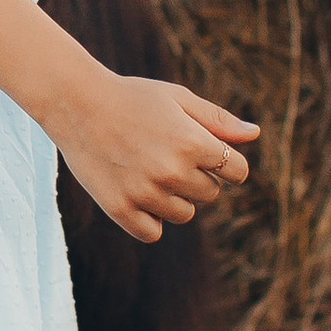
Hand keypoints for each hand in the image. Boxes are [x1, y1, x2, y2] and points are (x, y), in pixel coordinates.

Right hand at [49, 72, 256, 245]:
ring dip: (173, 197)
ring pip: (183, 214)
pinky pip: (152, 232)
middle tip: (166, 152)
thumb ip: (218, 121)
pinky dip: (149, 218)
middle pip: (210, 194)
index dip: (225, 161)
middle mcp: (172, 172)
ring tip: (148, 168)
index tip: (205, 151)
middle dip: (197, 176)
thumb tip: (255, 135)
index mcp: (193, 143)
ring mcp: (145, 193)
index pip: (237, 171)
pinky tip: (136, 191)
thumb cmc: (133, 98)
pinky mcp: (120, 209)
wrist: (76, 103)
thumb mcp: (178, 99)